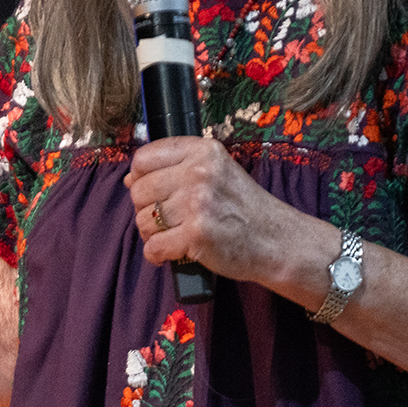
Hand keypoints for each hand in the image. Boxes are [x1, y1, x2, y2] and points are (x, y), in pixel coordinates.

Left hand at [124, 134, 320, 285]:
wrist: (277, 241)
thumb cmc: (244, 210)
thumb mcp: (218, 173)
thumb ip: (178, 169)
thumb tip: (130, 180)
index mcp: (204, 151)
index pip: (144, 158)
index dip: (140, 178)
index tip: (153, 192)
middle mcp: (200, 172)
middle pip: (140, 191)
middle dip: (146, 210)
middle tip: (167, 221)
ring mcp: (198, 203)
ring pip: (143, 220)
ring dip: (152, 234)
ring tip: (173, 237)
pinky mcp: (197, 234)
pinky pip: (153, 246)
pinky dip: (157, 255)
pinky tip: (171, 254)